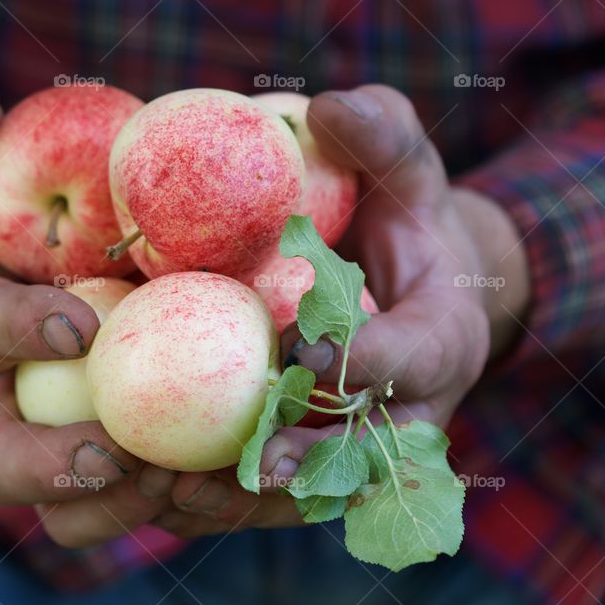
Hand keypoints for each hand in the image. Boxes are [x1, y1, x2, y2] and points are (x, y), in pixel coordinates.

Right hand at [0, 70, 177, 546]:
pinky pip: (156, 502)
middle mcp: (7, 403)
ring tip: (201, 482)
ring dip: (135, 506)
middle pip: (6, 466)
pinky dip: (205, 502)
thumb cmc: (22, 224)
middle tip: (131, 455)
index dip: (20, 332)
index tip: (78, 323)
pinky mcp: (131, 464)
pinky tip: (263, 484)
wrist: (49, 279)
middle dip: (61, 470)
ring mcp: (65, 444)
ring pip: (77, 512)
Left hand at [153, 85, 529, 536]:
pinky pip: (278, 488)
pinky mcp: (321, 453)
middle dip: (309, 459)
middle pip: (364, 446)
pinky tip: (164, 491)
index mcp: (441, 336)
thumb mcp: (408, 170)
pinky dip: (228, 496)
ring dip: (255, 497)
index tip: (314, 353)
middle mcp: (408, 404)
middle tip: (250, 461)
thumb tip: (330, 107)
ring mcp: (365, 439)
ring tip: (183, 494)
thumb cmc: (408, 221)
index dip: (372, 361)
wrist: (413, 284)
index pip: (416, 356)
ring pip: (315, 485)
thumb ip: (382, 138)